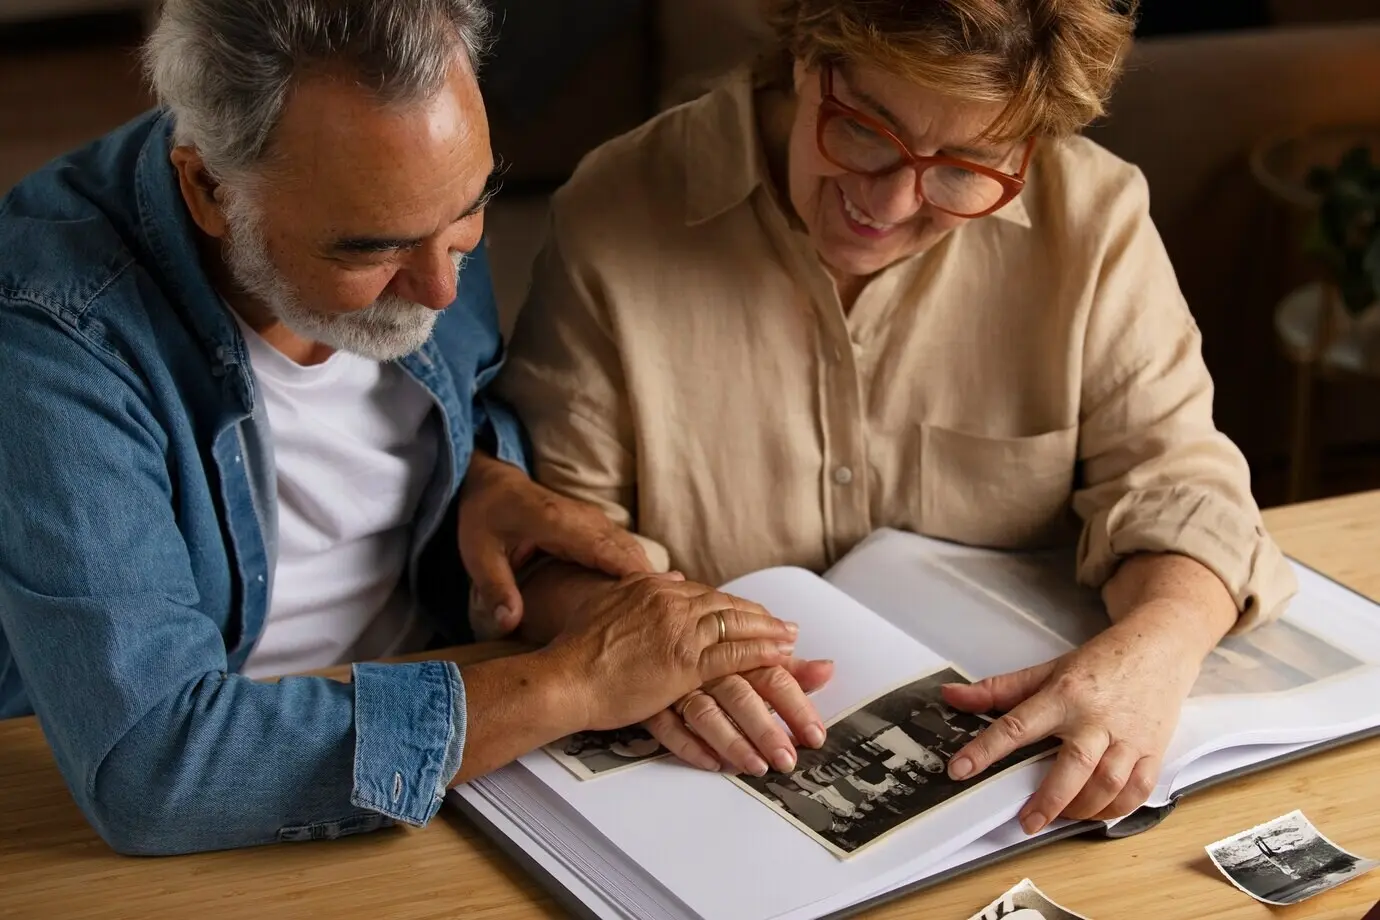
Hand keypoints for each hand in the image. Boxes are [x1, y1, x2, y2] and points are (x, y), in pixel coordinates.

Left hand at [458, 452, 651, 637]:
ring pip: (631, 549)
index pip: (604, 549)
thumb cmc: (484, 516)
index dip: (631, 574)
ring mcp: (593, 520)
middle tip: (672, 618)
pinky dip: (639, 570)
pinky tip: (649, 598)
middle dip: (650, 582)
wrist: (492, 482)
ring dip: (649, 577)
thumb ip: (495, 588)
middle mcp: (583, 519)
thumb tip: (508, 624)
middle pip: (628, 550)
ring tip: (669, 612)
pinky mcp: (596, 527)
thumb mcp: (478, 553)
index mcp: (556, 522)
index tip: (655, 602)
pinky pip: (625, 548)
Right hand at [546, 573, 799, 731]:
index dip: (734, 607)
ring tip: (792, 644)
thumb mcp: (607, 606)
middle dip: (761, 619)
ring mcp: (680, 632)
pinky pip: (734, 657)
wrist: (564, 678)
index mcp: (653, 589)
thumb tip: (667, 576)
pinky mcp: (685, 663)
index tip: (753, 615)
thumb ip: (639, 591)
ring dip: (770, 637)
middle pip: (728, 608)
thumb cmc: (576, 651)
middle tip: (787, 628)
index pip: (706, 595)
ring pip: (737, 628)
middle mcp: (671, 603)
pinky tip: (780, 661)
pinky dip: (761, 657)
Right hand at [644, 658, 834, 773]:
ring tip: (756, 767)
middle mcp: (709, 667)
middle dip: (766, 728)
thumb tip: (826, 669)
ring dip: (732, 741)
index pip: (771, 675)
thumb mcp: (744, 653)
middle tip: (787, 758)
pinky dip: (689, 746)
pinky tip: (712, 764)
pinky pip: (668, 726)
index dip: (795, 705)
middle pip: (741, 695)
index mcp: (735, 651)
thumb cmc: (700, 648)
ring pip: (706, 713)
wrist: (635, 639)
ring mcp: (678, 685)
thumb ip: (784, 666)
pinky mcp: (651, 703)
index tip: (814, 733)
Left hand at [941, 601, 1204, 832]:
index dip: (986, 750)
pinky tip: (1096, 812)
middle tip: (1026, 821)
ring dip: (1082, 809)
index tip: (960, 769)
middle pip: (1073, 765)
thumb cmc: (1102, 661)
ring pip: (1108, 783)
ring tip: (1057, 817)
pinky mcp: (1153, 750)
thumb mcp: (1047, 670)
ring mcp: (1128, 737)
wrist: (1160, 647)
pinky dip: (1117, 809)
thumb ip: (999, 689)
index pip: (1017, 725)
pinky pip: (1138, 790)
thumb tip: (953, 696)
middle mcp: (1096, 718)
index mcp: (1064, 695)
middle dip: (1048, 800)